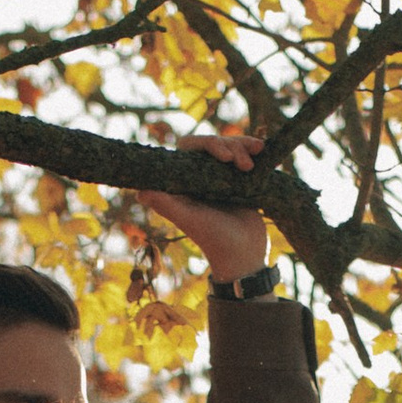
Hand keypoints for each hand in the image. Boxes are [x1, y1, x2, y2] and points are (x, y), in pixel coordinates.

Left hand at [129, 128, 270, 289]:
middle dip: (230, 147)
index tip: (225, 156)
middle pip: (212, 145)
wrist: (245, 258)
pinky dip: (252, 149)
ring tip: (251, 166)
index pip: (190, 148)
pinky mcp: (239, 181)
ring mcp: (221, 179)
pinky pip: (244, 156)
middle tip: (243, 166)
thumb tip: (139, 192)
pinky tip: (263, 149)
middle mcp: (201, 178)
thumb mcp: (191, 221)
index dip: (207, 144)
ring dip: (243, 148)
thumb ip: (166, 205)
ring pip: (230, 147)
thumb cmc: (215, 241)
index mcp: (185, 183)